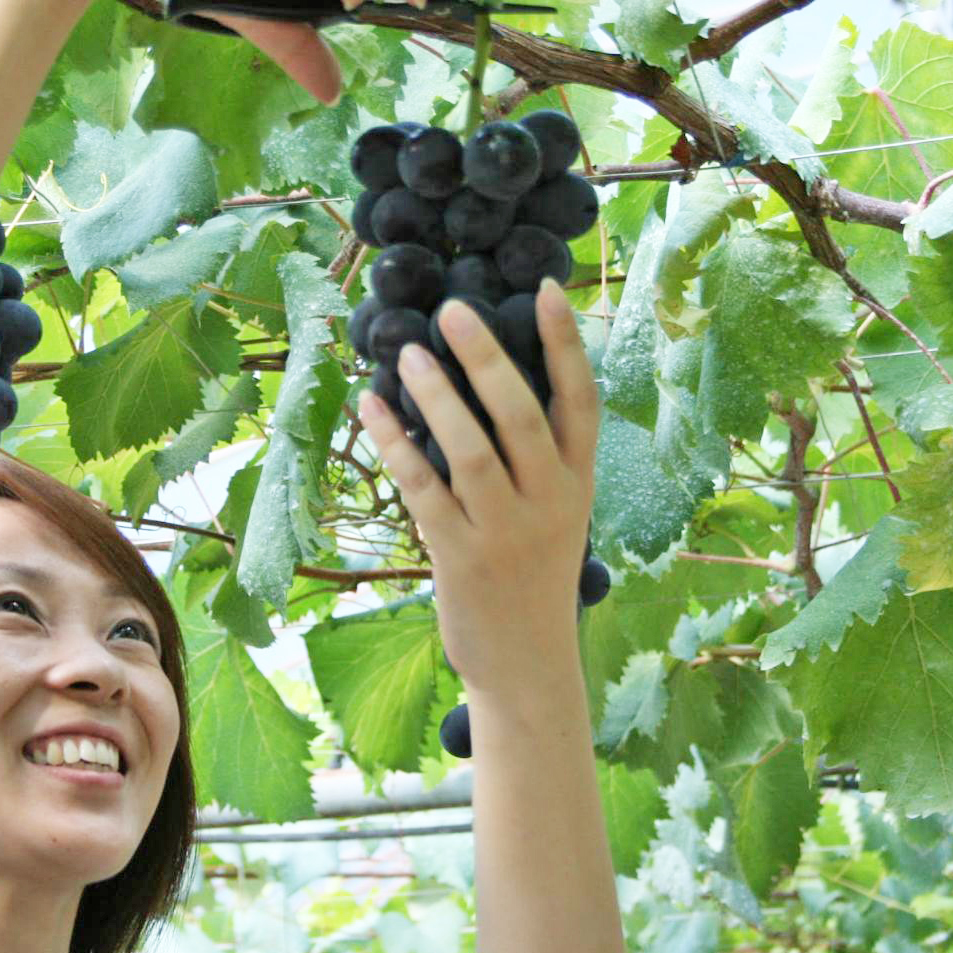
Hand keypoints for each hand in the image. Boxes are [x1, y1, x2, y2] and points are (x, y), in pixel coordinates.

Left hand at [356, 279, 600, 693]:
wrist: (528, 664)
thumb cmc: (533, 574)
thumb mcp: (557, 512)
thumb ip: (538, 455)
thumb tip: (490, 375)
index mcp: (578, 482)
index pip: (581, 400)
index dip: (566, 344)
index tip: (547, 288)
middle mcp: (549, 500)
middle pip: (522, 416)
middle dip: (489, 358)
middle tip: (454, 309)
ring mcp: (506, 531)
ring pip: (470, 451)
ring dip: (436, 397)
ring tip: (408, 350)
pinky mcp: (461, 557)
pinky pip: (423, 490)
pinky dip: (395, 445)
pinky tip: (370, 408)